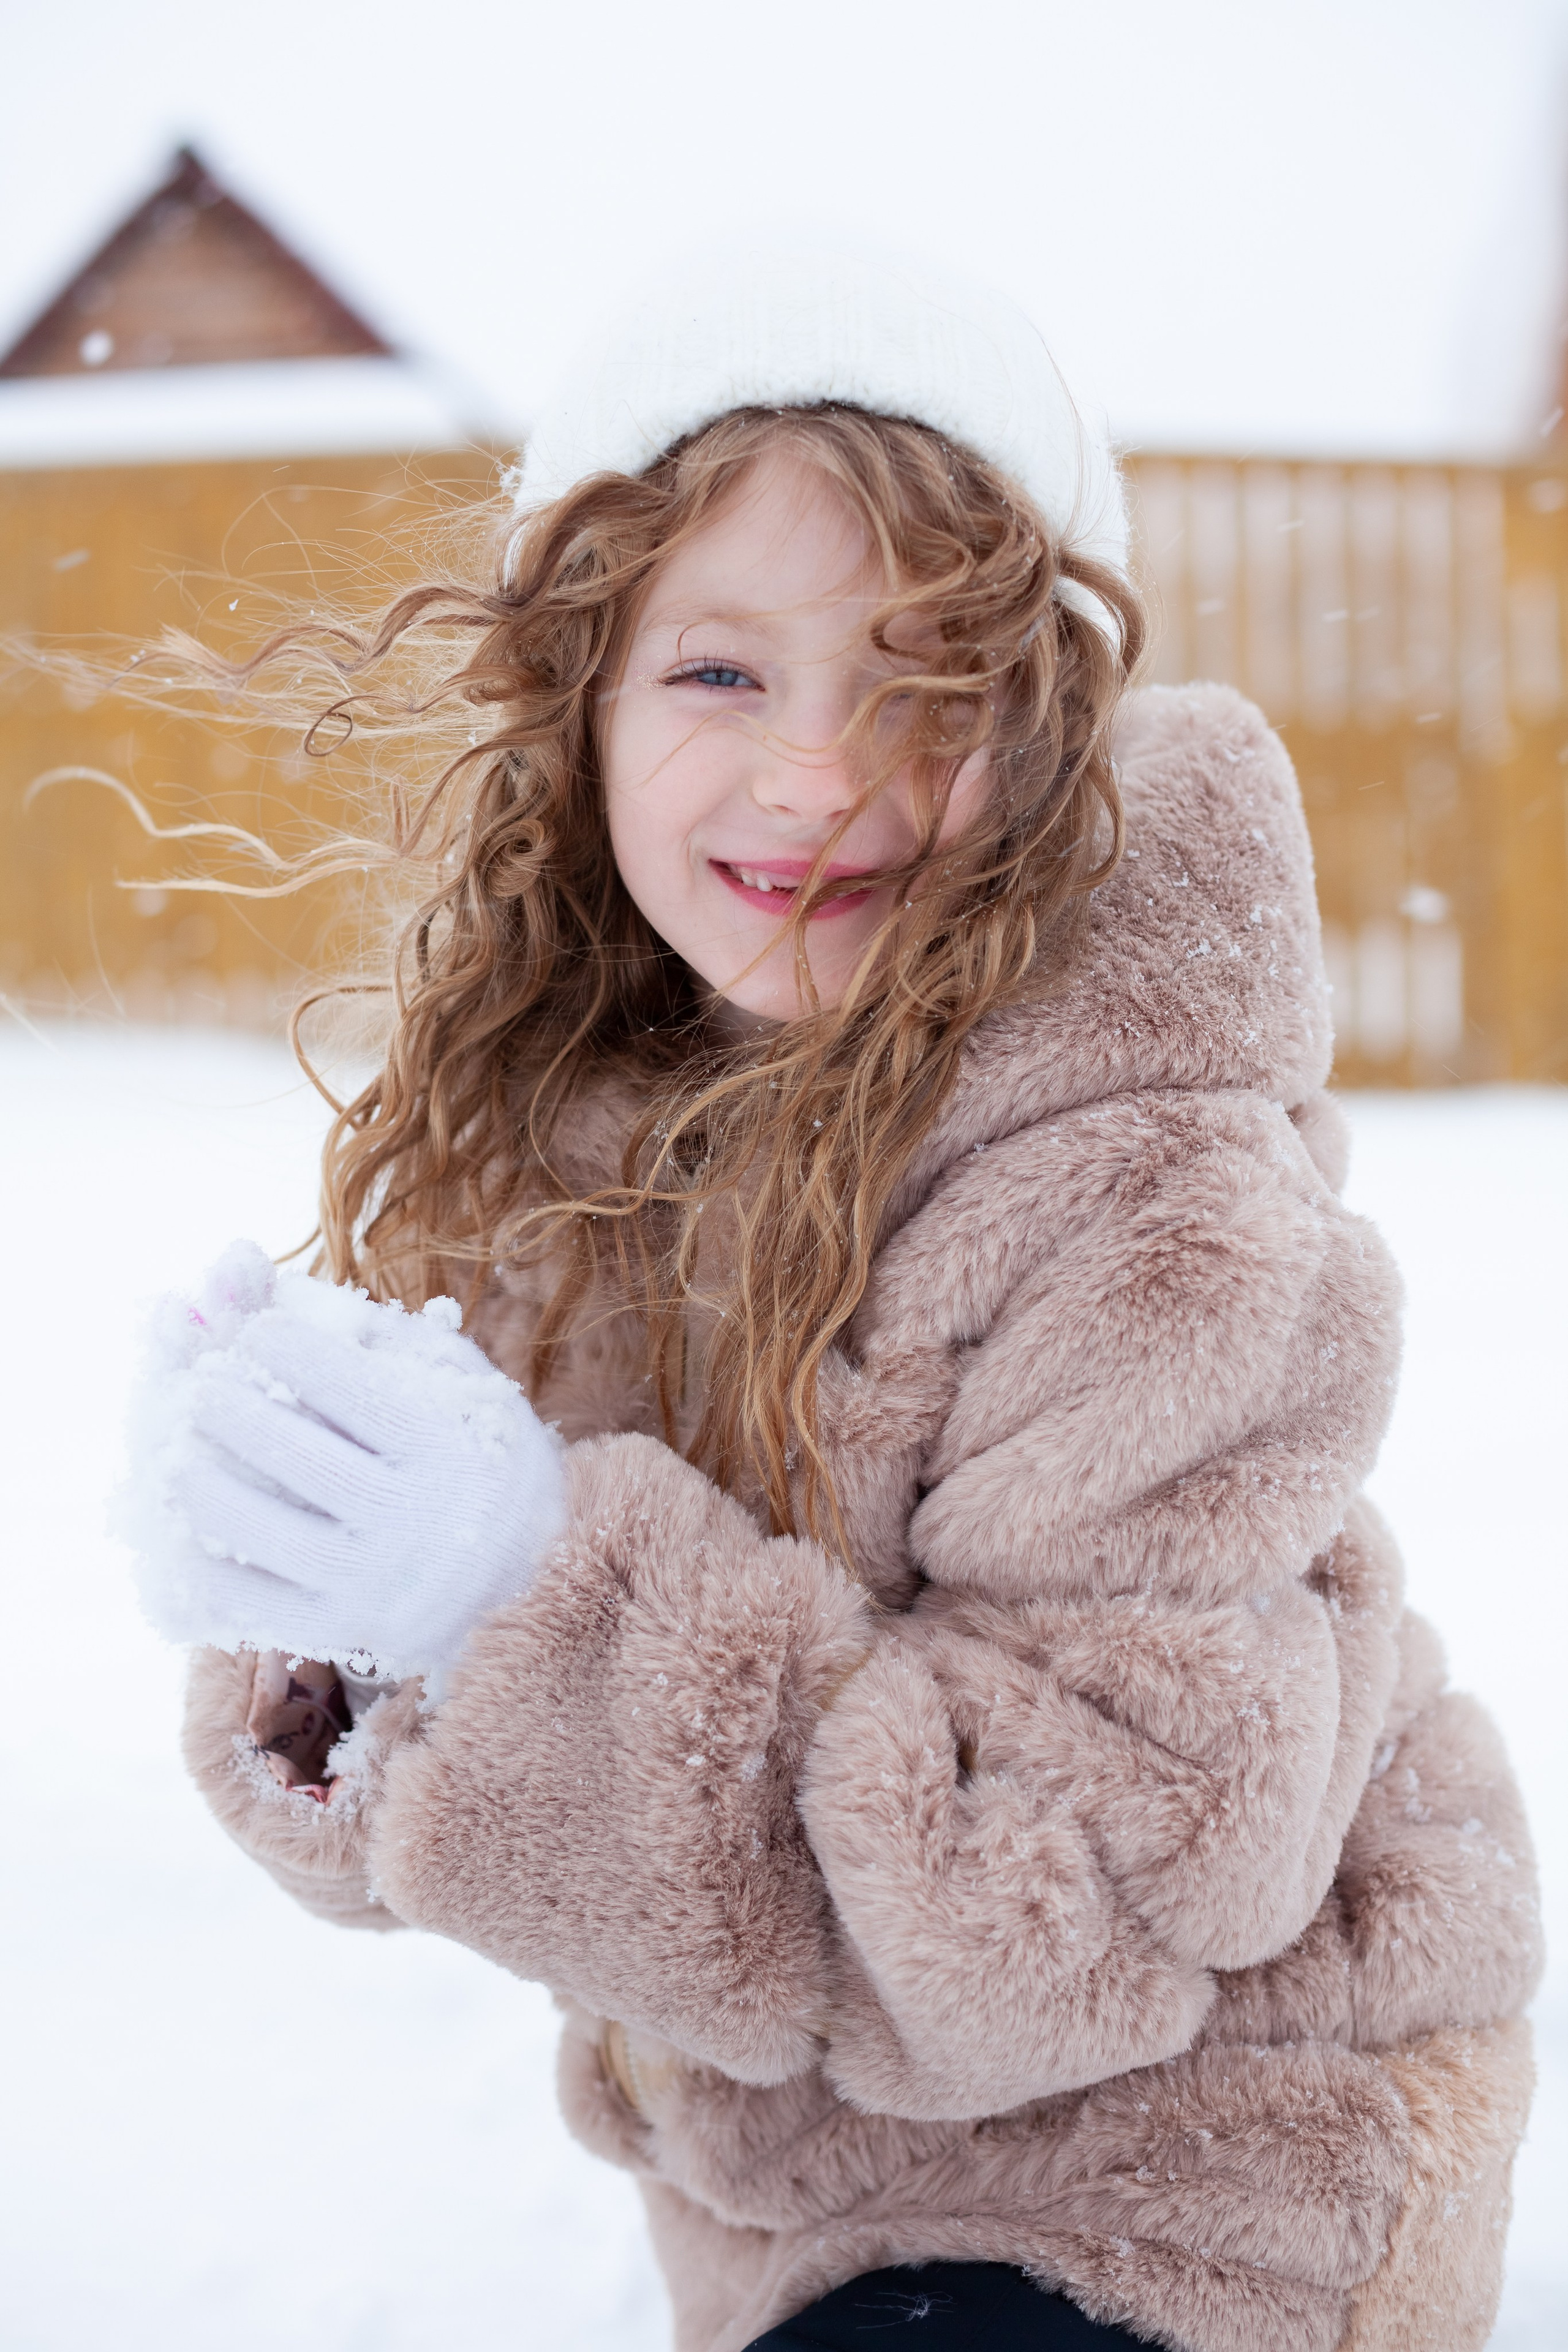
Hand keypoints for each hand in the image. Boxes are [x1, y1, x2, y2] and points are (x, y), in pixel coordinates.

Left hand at [124, 1241, 566, 1681]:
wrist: (535, 1579)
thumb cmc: (485, 1458)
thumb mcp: (463, 1387)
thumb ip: (389, 1339)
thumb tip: (287, 1295)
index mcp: (445, 1446)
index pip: (351, 1391)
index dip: (291, 1351)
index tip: (257, 1331)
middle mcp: (414, 1516)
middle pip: (299, 1457)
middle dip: (234, 1412)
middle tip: (200, 1384)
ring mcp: (377, 1580)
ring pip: (267, 1532)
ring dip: (206, 1488)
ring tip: (176, 1455)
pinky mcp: (347, 1629)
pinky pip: (258, 1604)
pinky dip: (209, 1568)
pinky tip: (186, 1531)